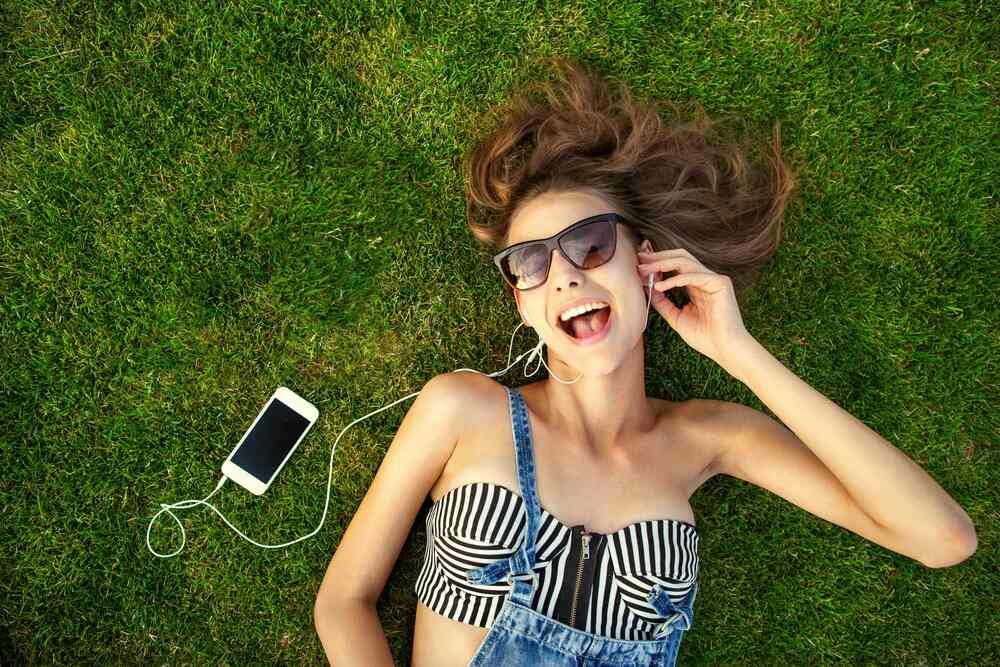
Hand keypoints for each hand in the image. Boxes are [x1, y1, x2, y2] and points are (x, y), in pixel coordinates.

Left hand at [637, 248, 753, 370]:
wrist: (724, 350)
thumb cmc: (705, 338)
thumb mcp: (676, 317)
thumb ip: (663, 302)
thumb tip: (648, 288)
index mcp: (697, 286)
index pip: (676, 266)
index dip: (658, 263)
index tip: (639, 265)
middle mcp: (706, 279)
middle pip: (680, 257)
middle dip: (658, 257)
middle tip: (640, 259)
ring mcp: (715, 279)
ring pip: (686, 261)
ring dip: (662, 264)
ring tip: (644, 270)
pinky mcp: (721, 283)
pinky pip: (694, 276)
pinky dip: (675, 280)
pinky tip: (660, 286)